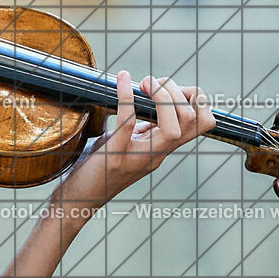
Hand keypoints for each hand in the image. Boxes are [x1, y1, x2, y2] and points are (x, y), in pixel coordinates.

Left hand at [55, 70, 214, 212]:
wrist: (78, 197)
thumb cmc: (99, 167)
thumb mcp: (126, 143)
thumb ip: (141, 128)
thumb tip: (144, 101)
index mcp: (162, 148)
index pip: (200, 124)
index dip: (195, 100)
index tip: (171, 86)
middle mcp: (157, 153)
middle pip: (193, 122)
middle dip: (179, 93)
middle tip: (153, 83)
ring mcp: (139, 156)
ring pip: (174, 127)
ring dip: (163, 97)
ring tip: (145, 83)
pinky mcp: (116, 154)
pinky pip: (128, 122)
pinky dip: (127, 97)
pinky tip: (122, 80)